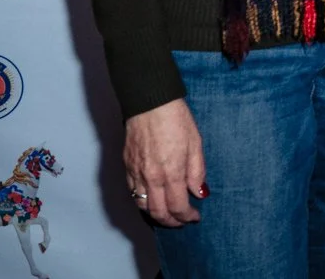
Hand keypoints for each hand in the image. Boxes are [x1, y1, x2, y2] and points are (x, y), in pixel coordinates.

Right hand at [123, 98, 205, 226]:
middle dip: (172, 222)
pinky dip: (142, 202)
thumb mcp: (196, 144)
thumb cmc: (176, 119)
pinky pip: (133, 192)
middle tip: (182, 221)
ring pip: (142, 206)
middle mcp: (151, 178)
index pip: (178, 207)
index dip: (187, 216)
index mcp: (171, 172)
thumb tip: (199, 193)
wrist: (150, 103)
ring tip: (168, 215)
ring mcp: (136, 173)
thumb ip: (197, 172)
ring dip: (156, 215)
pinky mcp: (126, 166)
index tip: (195, 216)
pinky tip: (152, 200)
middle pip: (158, 213)